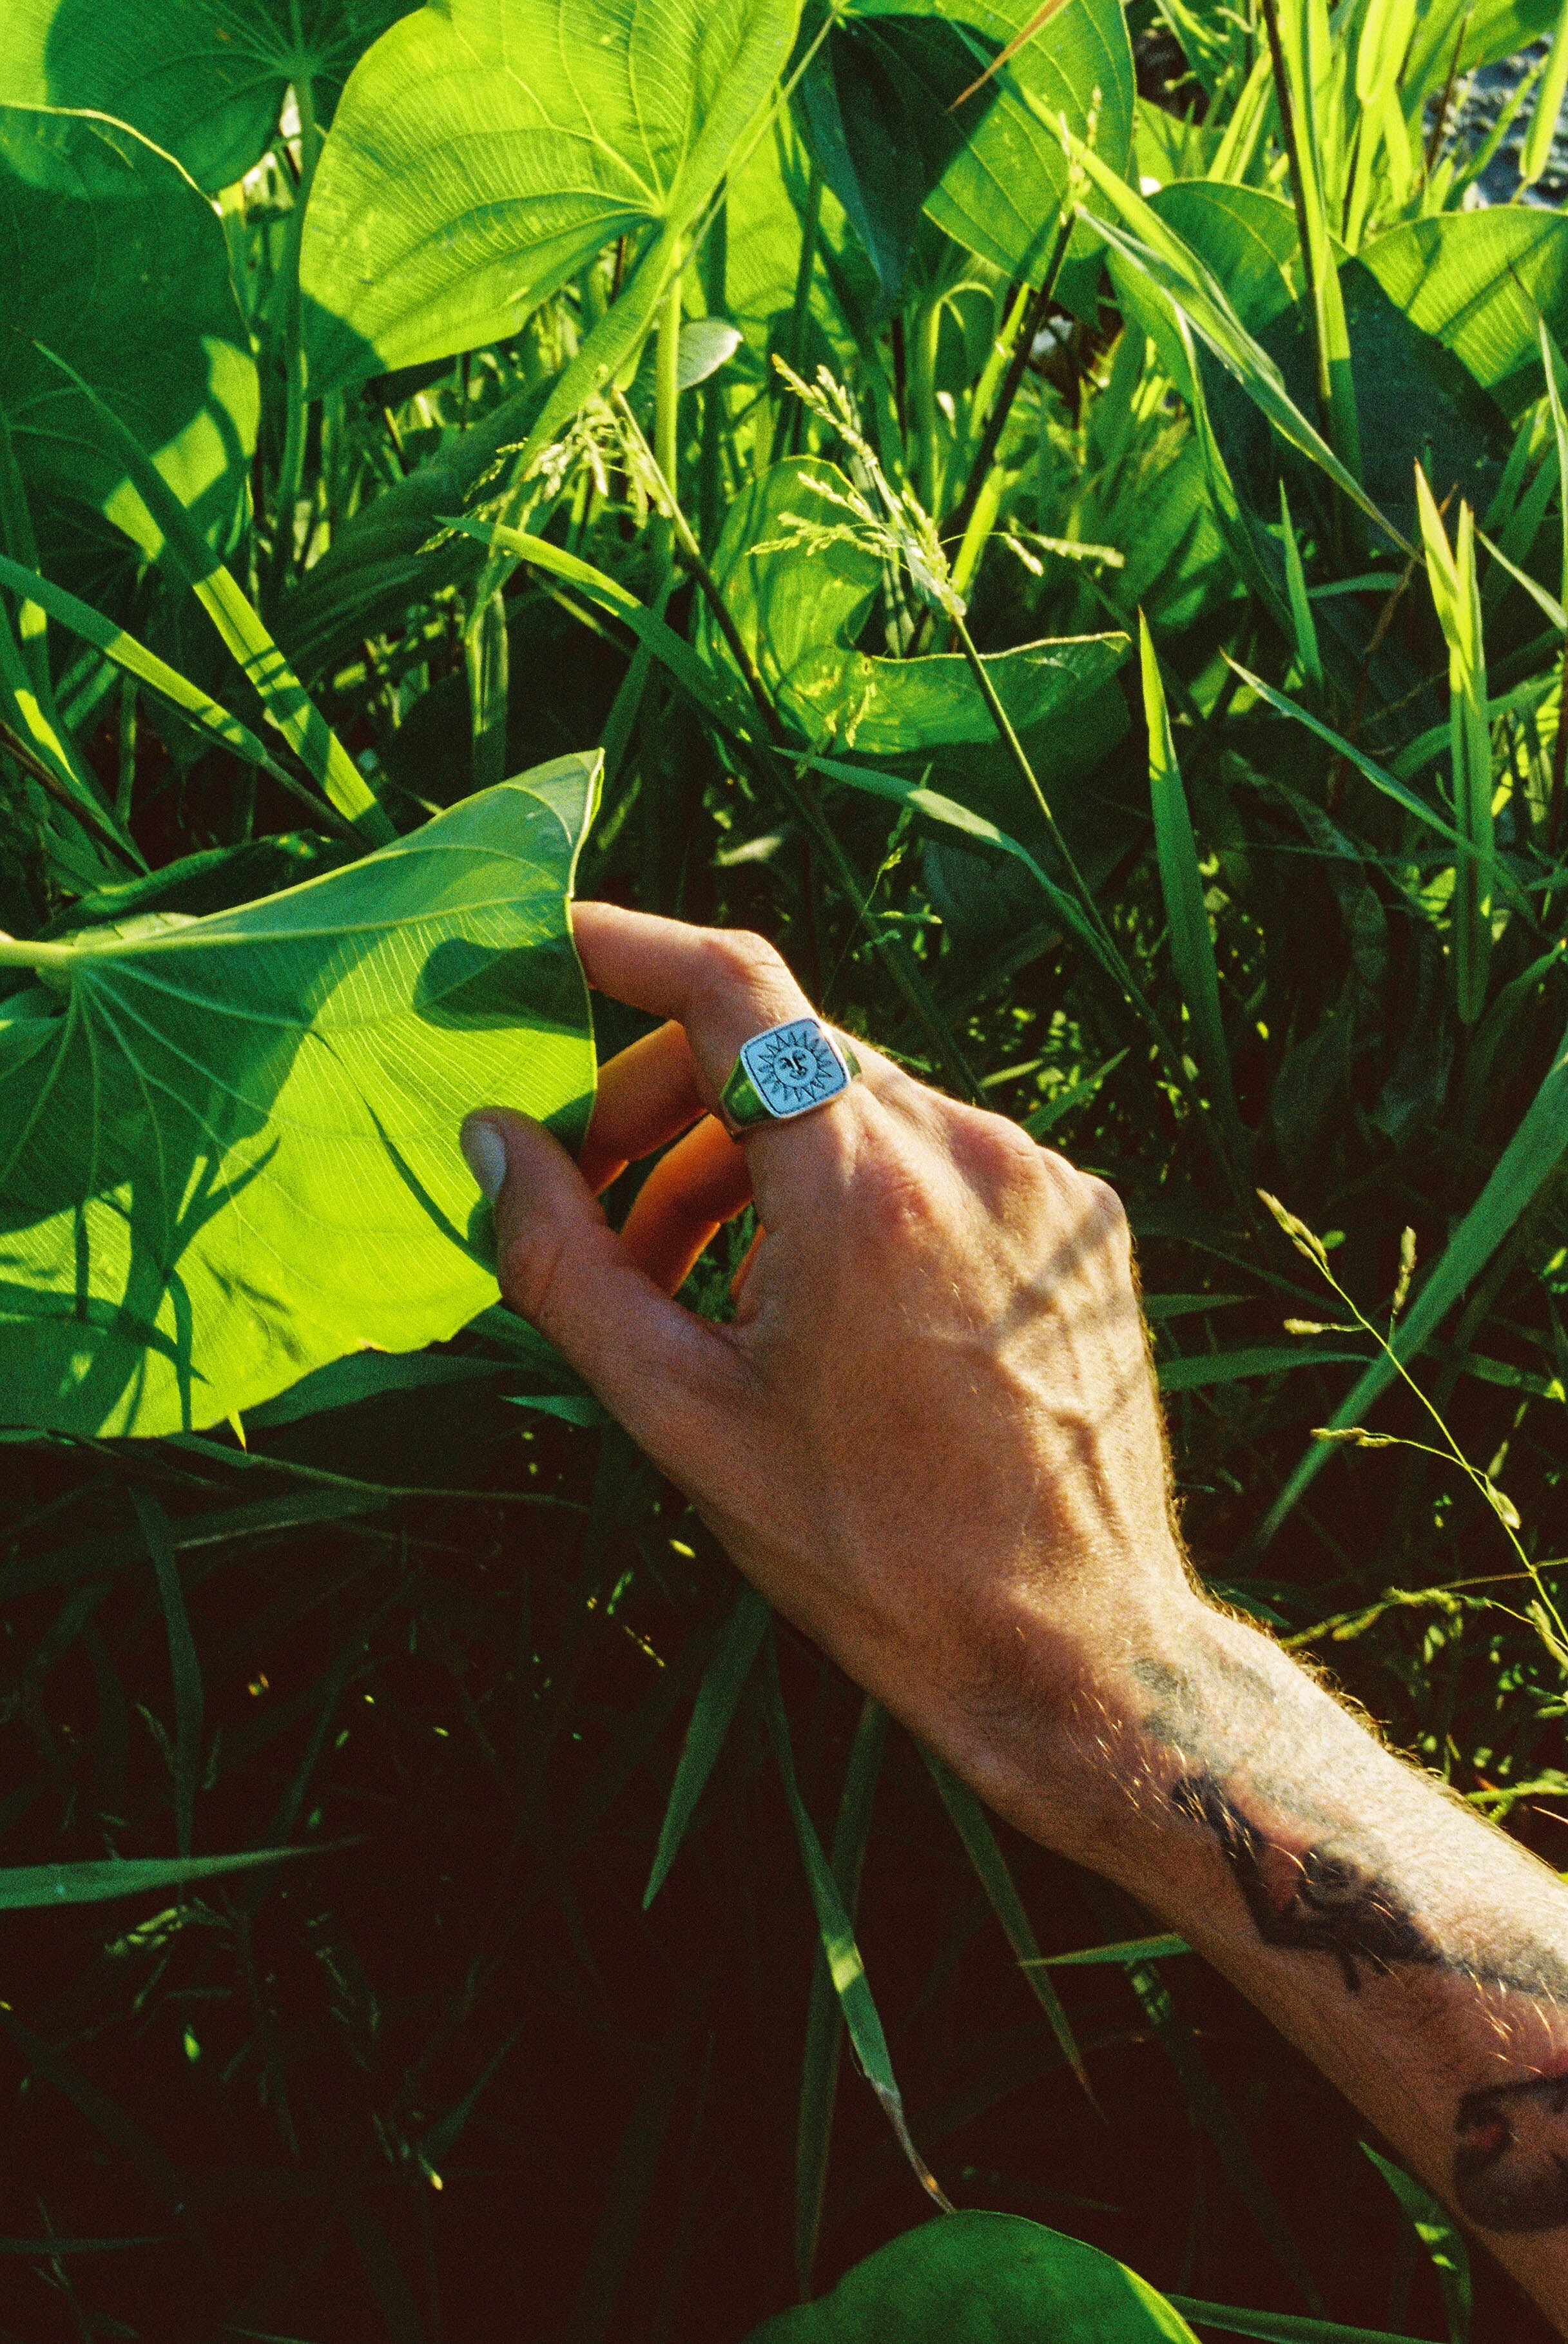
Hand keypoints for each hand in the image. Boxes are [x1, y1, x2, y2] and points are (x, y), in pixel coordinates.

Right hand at [461, 903, 1196, 1847]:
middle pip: (782, 1050)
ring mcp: (1040, 1180)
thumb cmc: (869, 1550)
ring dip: (752, 1160)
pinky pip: (935, 1156)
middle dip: (663, 1104)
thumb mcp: (681, 1416)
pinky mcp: (1081, 1221)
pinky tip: (818, 1304)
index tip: (551, 952)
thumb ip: (564, 1265)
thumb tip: (492, 1144)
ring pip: (856, 1104)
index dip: (627, 945)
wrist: (1071, 1647)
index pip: (731, 986)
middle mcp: (967, 1150)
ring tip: (696, 1286)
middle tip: (593, 1204)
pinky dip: (849, 1192)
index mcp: (862, 1188)